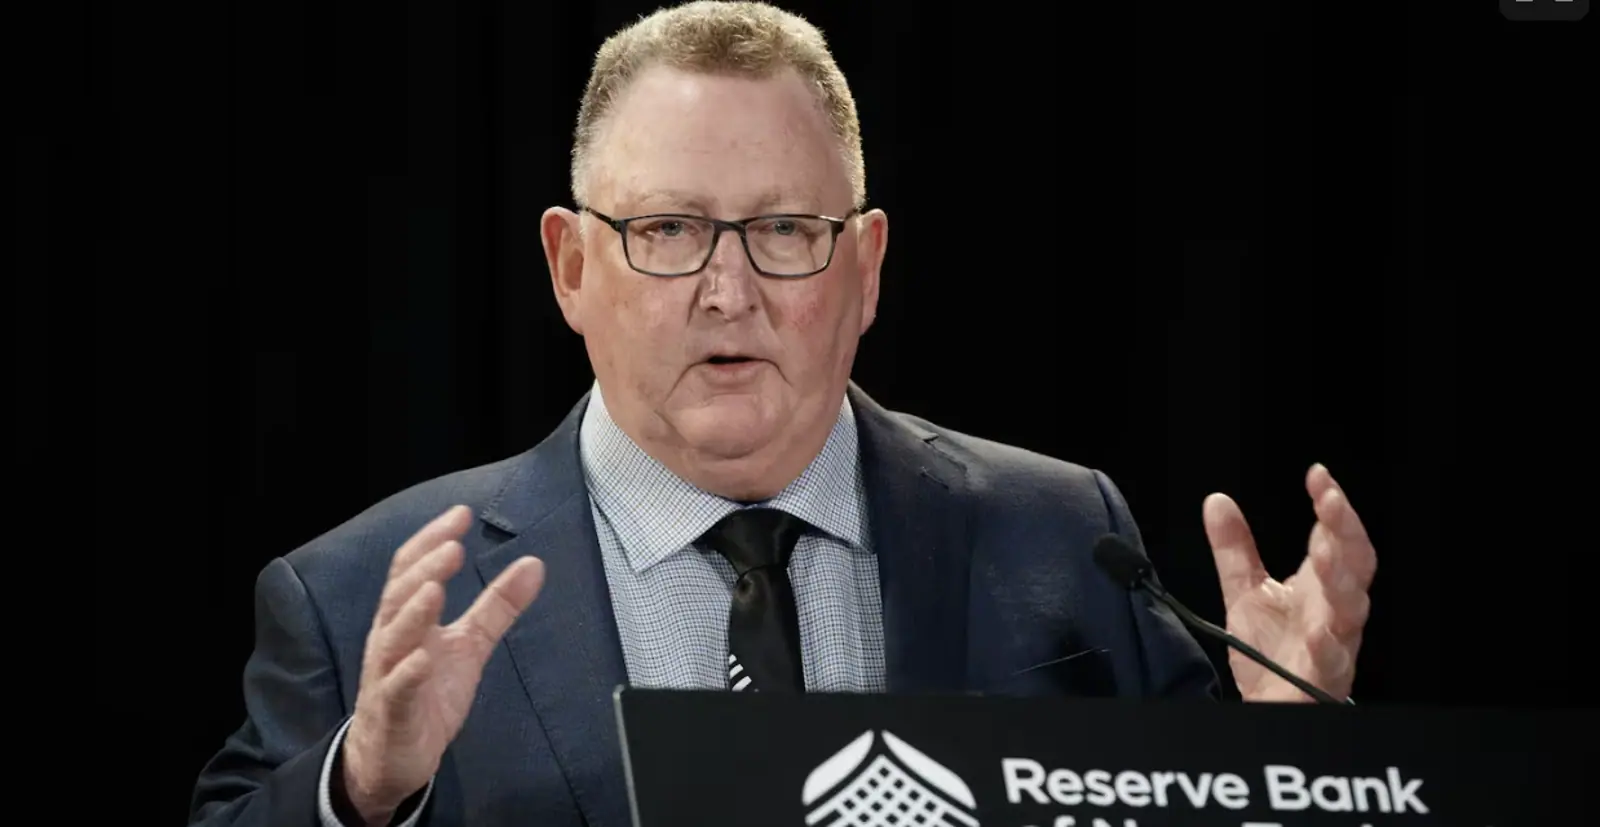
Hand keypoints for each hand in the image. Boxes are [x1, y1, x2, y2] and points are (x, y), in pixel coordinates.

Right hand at [341, 505, 544, 823]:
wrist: (393, 756)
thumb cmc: (427, 692)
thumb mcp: (470, 645)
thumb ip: (497, 606)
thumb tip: (534, 564)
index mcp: (409, 619)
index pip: (414, 569)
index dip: (433, 540)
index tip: (461, 514)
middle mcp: (392, 640)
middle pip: (400, 595)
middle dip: (425, 569)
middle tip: (452, 545)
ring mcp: (387, 675)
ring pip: (393, 637)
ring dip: (413, 612)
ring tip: (435, 588)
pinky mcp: (393, 711)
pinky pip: (397, 689)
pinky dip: (409, 673)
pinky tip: (424, 659)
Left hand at [1203, 464, 1375, 701]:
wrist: (1269, 702)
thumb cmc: (1271, 650)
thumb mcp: (1245, 591)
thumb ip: (1235, 549)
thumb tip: (1217, 501)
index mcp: (1323, 584)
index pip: (1336, 537)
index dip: (1333, 506)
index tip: (1318, 476)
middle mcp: (1335, 609)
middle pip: (1354, 565)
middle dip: (1346, 531)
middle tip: (1330, 500)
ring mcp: (1334, 642)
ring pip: (1351, 608)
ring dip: (1341, 579)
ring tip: (1324, 550)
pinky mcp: (1322, 676)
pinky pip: (1332, 660)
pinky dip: (1329, 646)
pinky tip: (1321, 631)